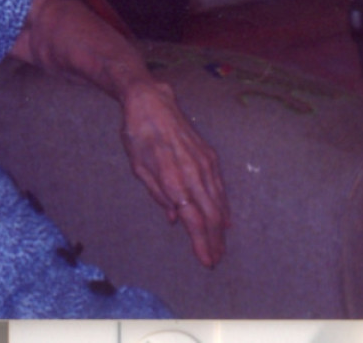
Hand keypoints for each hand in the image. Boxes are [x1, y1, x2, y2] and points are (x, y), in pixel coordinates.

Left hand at [119, 79, 228, 266]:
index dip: (201, 242)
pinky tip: (225, 220)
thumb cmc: (137, 134)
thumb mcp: (137, 165)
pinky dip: (224, 206)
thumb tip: (176, 218)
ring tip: (220, 246)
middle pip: (210, 215)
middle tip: (215, 259)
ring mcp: (205, 164)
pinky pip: (220, 187)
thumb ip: (157, 193)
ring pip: (219, 203)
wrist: (151, 101)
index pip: (193, 218)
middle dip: (214, 241)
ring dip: (220, 228)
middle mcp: (193, 172)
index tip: (206, 260)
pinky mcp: (210, 156)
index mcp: (172, 177)